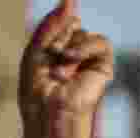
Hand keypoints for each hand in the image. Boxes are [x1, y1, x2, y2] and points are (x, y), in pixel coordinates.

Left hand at [18, 0, 112, 132]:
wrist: (47, 112)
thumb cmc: (36, 89)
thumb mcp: (36, 50)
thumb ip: (51, 24)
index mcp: (56, 51)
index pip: (59, 24)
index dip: (51, 33)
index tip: (45, 52)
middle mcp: (72, 54)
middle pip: (70, 25)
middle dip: (57, 42)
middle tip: (50, 68)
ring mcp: (88, 60)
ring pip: (82, 33)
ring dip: (67, 50)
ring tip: (59, 73)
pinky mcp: (103, 66)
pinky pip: (99, 41)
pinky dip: (85, 48)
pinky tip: (72, 62)